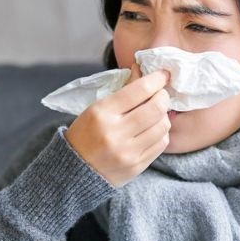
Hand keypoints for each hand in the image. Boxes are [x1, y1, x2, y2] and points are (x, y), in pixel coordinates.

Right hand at [65, 63, 170, 186]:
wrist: (75, 170)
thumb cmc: (86, 133)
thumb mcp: (97, 108)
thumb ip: (123, 91)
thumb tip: (142, 70)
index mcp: (102, 113)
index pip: (139, 90)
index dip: (156, 79)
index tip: (163, 74)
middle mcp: (115, 133)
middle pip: (156, 108)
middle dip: (164, 96)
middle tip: (162, 93)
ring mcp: (127, 152)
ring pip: (162, 126)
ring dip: (164, 115)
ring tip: (157, 112)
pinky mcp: (136, 165)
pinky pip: (161, 144)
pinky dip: (162, 132)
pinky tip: (153, 129)